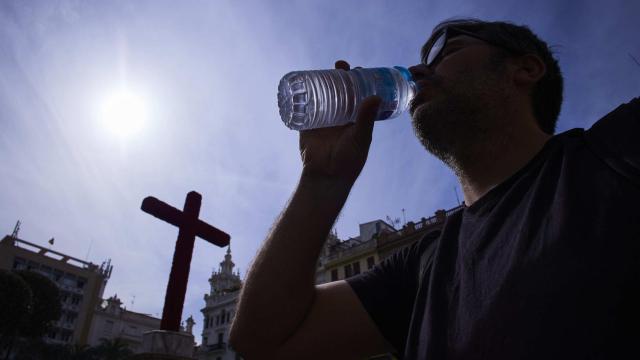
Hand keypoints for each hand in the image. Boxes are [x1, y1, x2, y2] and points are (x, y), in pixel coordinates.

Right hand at [299, 60, 380, 184]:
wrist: (326, 176)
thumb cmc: (348, 160)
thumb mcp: (360, 137)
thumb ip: (366, 119)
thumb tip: (375, 97)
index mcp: (356, 118)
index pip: (359, 94)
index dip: (360, 81)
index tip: (360, 69)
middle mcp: (341, 116)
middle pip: (341, 90)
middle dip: (340, 76)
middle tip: (341, 66)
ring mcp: (324, 118)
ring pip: (323, 95)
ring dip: (323, 81)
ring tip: (325, 70)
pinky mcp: (308, 123)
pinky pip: (305, 106)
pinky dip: (304, 94)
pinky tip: (303, 81)